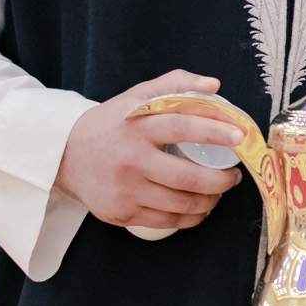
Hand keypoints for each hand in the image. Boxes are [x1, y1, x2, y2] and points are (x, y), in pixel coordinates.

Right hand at [55, 70, 246, 230]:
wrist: (66, 155)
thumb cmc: (112, 123)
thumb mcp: (138, 96)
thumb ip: (175, 83)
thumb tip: (214, 85)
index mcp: (136, 126)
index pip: (183, 127)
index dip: (215, 132)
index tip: (240, 136)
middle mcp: (130, 160)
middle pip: (186, 177)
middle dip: (220, 181)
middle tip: (234, 177)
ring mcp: (125, 190)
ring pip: (179, 204)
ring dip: (209, 202)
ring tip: (219, 193)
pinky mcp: (120, 213)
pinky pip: (165, 222)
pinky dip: (189, 218)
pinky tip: (199, 209)